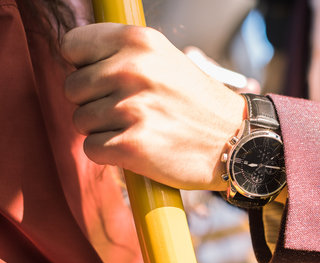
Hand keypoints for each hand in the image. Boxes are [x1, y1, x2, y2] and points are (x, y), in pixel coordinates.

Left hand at [61, 23, 244, 190]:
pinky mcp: (132, 145)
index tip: (106, 80)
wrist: (236, 140)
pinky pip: (92, 149)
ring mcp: (132, 108)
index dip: (85, 67)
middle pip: (73, 88)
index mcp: (139, 41)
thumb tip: (74, 62)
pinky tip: (140, 148)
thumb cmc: (197, 103)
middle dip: (95, 102)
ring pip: (81, 121)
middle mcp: (133, 69)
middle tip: (133, 110)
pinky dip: (111, 154)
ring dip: (105, 129)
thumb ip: (122, 54)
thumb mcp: (165, 59)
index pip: (72, 46)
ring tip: (141, 128)